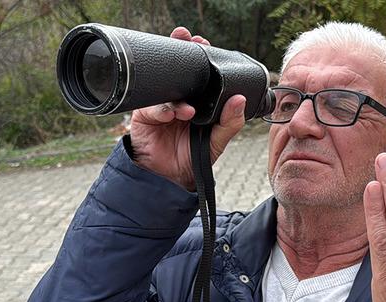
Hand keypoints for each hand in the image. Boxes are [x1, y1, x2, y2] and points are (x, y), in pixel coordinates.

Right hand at [129, 27, 246, 190]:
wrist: (169, 177)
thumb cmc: (193, 157)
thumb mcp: (217, 141)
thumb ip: (230, 123)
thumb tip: (240, 100)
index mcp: (197, 100)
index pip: (197, 73)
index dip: (199, 56)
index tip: (202, 43)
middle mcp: (178, 99)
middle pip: (177, 71)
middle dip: (181, 54)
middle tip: (187, 40)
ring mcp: (160, 105)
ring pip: (165, 88)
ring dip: (175, 90)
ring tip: (187, 110)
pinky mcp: (144, 116)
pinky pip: (151, 108)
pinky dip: (161, 111)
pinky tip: (169, 117)